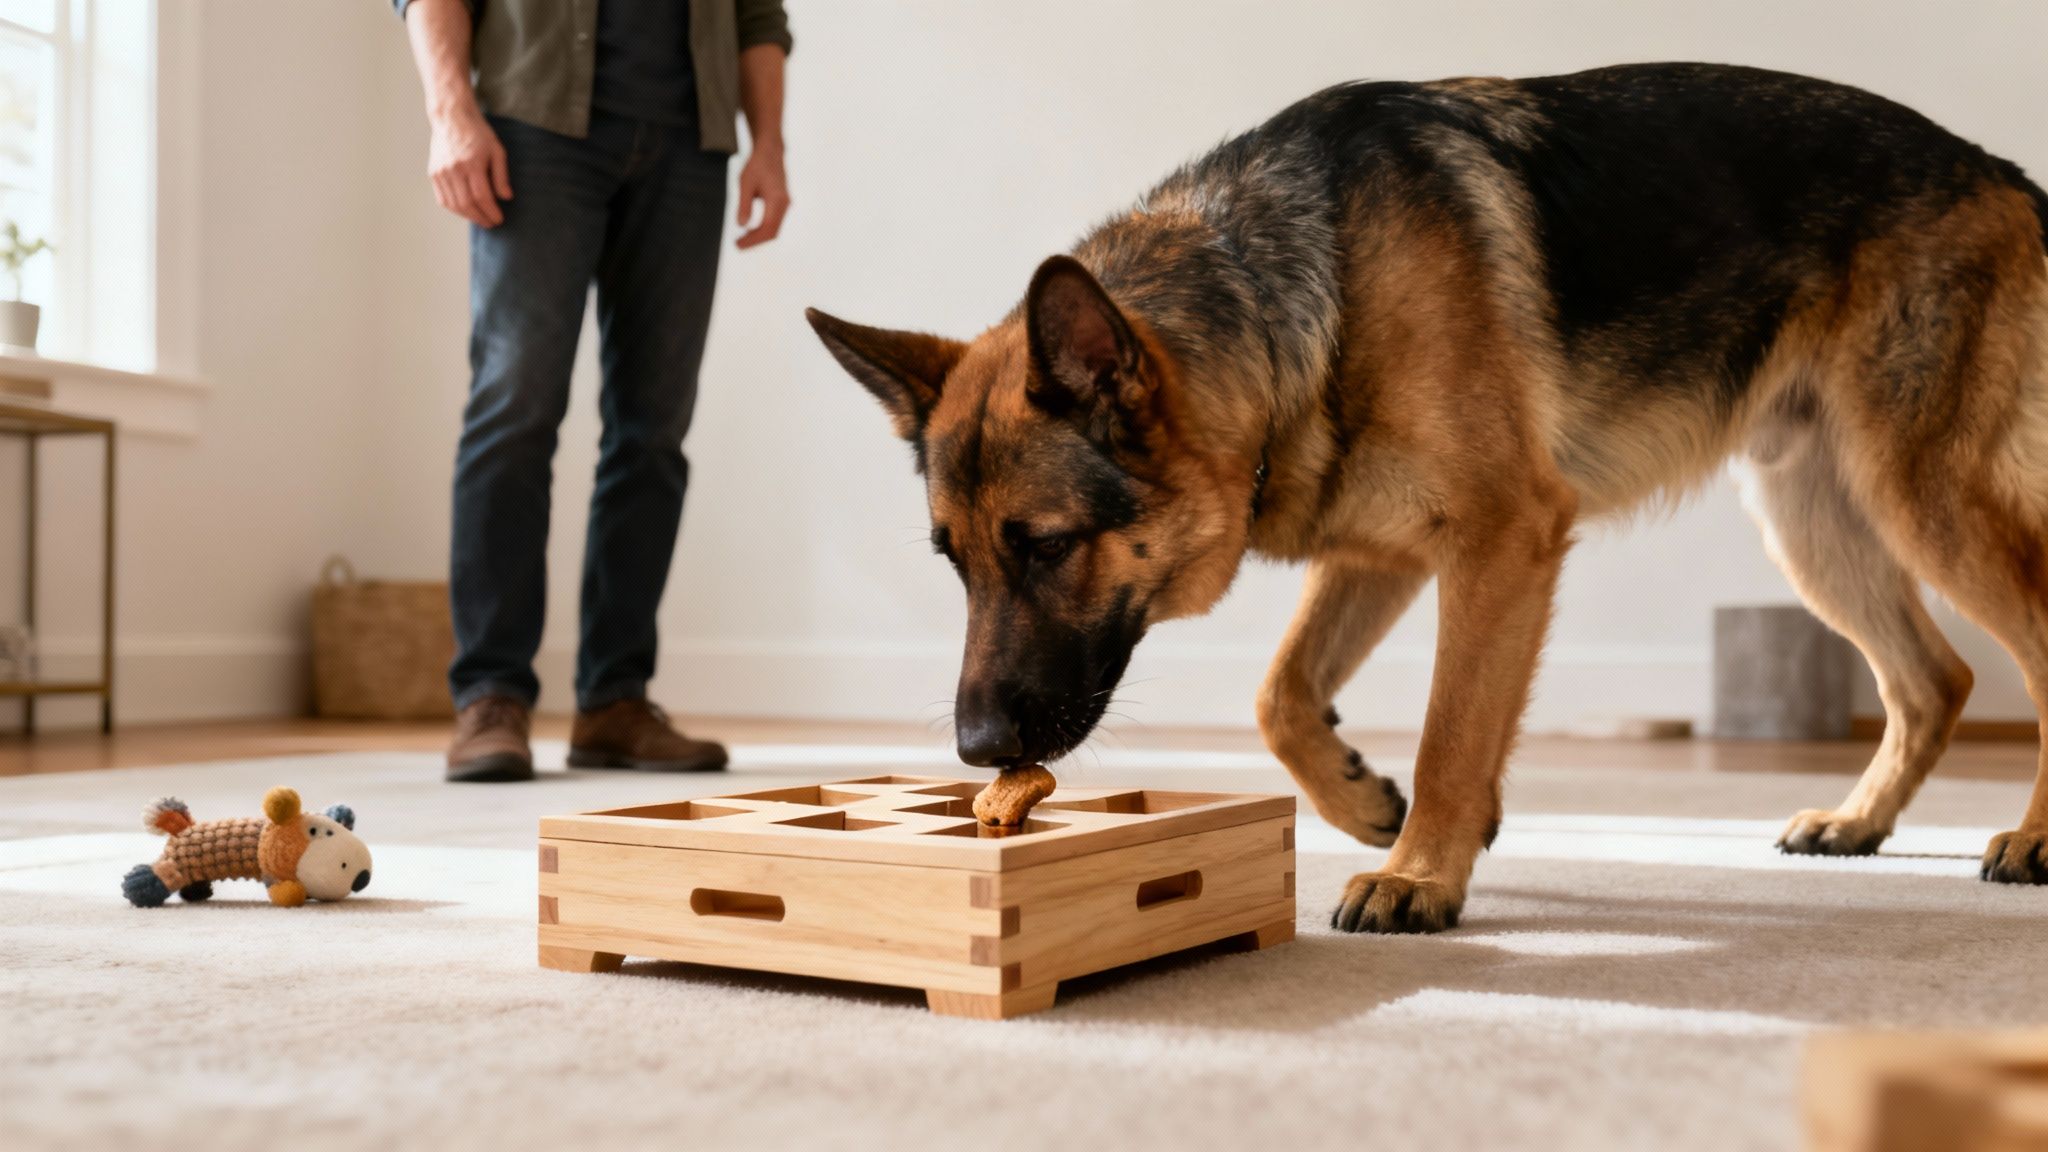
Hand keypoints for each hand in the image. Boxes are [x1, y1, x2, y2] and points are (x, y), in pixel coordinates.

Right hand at [428, 105, 510, 227]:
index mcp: (471, 163)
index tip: (499, 219)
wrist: (451, 117)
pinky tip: (465, 211)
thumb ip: (501, 175)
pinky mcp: (433, 173)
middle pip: (467, 203)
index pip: (481, 196)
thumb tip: (506, 198)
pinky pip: (442, 198)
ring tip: (480, 219)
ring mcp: (441, 172)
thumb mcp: (496, 150)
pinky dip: (454, 209)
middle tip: (491, 223)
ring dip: (468, 216)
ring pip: (453, 204)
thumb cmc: (478, 133)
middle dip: (480, 217)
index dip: (491, 211)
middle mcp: (453, 169)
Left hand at [735, 141, 788, 249]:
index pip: (767, 228)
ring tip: (742, 240)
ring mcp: (785, 205)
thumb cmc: (757, 165)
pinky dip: (762, 230)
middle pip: (772, 232)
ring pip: (774, 229)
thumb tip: (742, 225)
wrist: (770, 152)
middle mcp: (784, 204)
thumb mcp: (745, 184)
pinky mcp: (782, 204)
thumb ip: (744, 205)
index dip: (753, 239)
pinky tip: (750, 230)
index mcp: (776, 200)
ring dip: (759, 237)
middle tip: (738, 245)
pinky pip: (774, 223)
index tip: (738, 244)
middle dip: (755, 241)